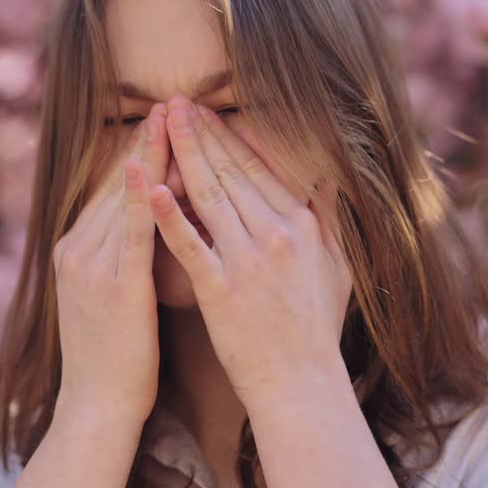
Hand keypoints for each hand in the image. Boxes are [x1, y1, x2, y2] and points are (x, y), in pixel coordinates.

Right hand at [52, 104, 170, 428]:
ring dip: (151, 156)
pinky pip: (131, 236)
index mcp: (76, 250)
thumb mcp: (110, 297)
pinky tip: (151, 169)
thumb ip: (123, 257)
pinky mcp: (112, 288)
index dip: (139, 153)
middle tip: (172, 101)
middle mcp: (77, 250)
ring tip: (173, 118)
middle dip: (146, 142)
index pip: (113, 190)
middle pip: (118, 186)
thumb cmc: (115, 359)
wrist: (97, 408)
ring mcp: (90, 267)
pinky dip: (141, 200)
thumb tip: (151, 226)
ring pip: (126, 201)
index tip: (162, 120)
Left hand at [150, 96, 353, 408]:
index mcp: (304, 226)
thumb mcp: (337, 268)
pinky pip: (191, 245)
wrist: (299, 384)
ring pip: (209, 197)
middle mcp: (278, 236)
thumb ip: (329, 220)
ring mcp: (248, 262)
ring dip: (183, 156)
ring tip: (160, 125)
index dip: (229, 138)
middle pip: (231, 173)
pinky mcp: (221, 290)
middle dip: (200, 134)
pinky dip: (170, 217)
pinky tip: (150, 188)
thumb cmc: (314, 329)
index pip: (259, 169)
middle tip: (174, 103)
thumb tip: (327, 178)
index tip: (206, 112)